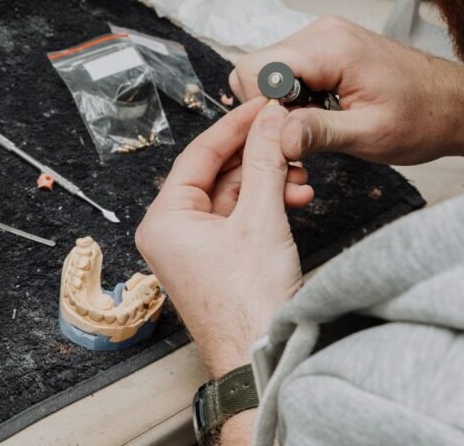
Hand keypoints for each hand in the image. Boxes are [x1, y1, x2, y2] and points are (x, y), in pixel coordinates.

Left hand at [136, 99, 311, 377]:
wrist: (262, 358)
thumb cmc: (248, 307)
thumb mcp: (260, 219)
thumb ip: (265, 161)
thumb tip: (268, 120)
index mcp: (164, 220)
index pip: (198, 154)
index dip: (234, 126)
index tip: (261, 105)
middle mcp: (173, 233)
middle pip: (216, 173)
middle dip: (258, 156)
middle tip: (286, 135)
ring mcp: (195, 249)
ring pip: (233, 196)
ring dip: (268, 181)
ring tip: (299, 177)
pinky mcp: (219, 261)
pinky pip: (240, 219)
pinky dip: (267, 206)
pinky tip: (294, 199)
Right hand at [229, 16, 463, 165]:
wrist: (458, 104)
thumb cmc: (425, 117)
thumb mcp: (370, 135)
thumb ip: (319, 133)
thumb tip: (277, 138)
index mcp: (330, 47)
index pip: (254, 70)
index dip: (261, 109)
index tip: (288, 134)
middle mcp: (322, 32)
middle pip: (256, 69)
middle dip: (270, 109)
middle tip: (304, 136)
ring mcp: (324, 36)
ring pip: (269, 72)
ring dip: (284, 106)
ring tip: (321, 126)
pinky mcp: (328, 48)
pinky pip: (290, 71)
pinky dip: (297, 98)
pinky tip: (325, 114)